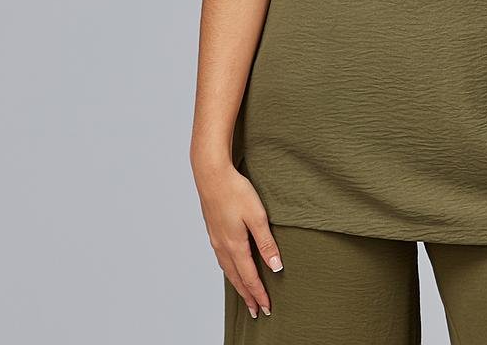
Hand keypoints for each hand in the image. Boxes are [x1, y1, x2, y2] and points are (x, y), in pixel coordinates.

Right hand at [194, 160, 282, 318]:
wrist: (211, 175)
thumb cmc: (236, 192)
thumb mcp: (257, 216)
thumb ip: (266, 242)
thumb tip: (275, 267)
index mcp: (235, 246)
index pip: (249, 277)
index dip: (258, 294)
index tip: (266, 308)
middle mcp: (223, 247)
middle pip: (237, 279)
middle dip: (247, 296)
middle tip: (256, 311)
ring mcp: (216, 239)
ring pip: (228, 270)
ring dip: (238, 285)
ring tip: (245, 295)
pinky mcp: (213, 231)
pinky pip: (222, 259)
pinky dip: (230, 271)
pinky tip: (232, 268)